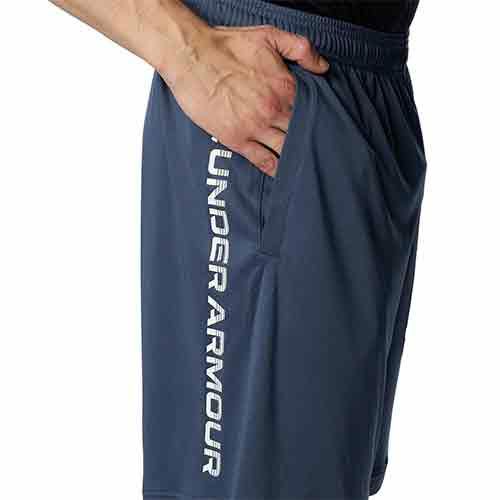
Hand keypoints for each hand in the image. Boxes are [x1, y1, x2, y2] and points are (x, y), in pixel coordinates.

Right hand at [161, 25, 328, 175]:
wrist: (191, 57)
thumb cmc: (227, 46)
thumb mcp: (269, 35)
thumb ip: (301, 49)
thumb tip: (323, 67)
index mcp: (285, 87)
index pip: (312, 111)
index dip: (317, 119)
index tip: (322, 126)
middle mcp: (274, 110)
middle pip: (301, 133)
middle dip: (309, 141)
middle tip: (315, 149)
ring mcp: (255, 127)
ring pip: (284, 149)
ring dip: (294, 157)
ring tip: (301, 164)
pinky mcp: (236, 139)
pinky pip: (262, 160)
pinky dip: (274, 168)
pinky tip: (280, 173)